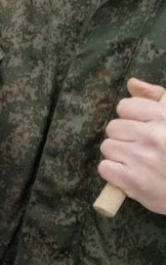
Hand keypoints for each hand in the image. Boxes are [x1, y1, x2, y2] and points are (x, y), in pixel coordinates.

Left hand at [98, 78, 165, 214]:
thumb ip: (155, 98)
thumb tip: (131, 83)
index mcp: (163, 117)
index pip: (125, 106)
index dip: (129, 117)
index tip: (138, 127)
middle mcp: (152, 136)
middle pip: (113, 127)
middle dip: (122, 137)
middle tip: (136, 147)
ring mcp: (141, 158)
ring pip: (107, 147)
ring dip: (117, 154)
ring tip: (133, 161)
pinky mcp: (132, 181)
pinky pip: (104, 167)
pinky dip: (112, 172)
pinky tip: (126, 173)